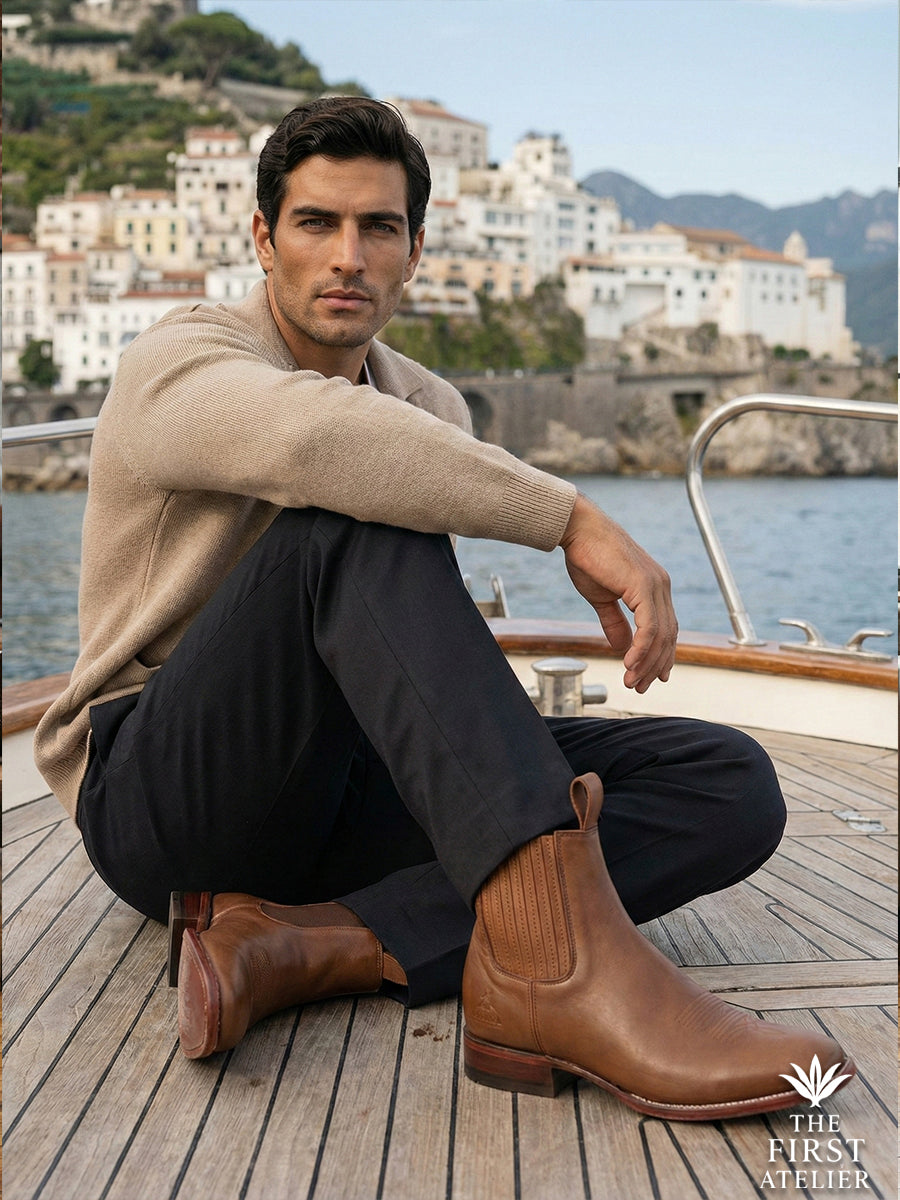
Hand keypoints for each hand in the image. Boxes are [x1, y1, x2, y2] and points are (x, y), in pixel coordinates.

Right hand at [559, 493, 676, 691]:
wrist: (578, 530)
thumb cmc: (588, 556)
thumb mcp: (602, 598)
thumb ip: (614, 623)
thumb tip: (622, 648)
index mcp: (654, 588)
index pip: (665, 629)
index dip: (661, 655)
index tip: (653, 677)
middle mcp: (660, 586)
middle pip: (668, 636)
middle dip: (655, 665)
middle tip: (641, 687)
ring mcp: (655, 585)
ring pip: (660, 635)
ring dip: (646, 663)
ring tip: (632, 681)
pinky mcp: (643, 586)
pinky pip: (649, 626)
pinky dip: (641, 648)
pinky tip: (630, 663)